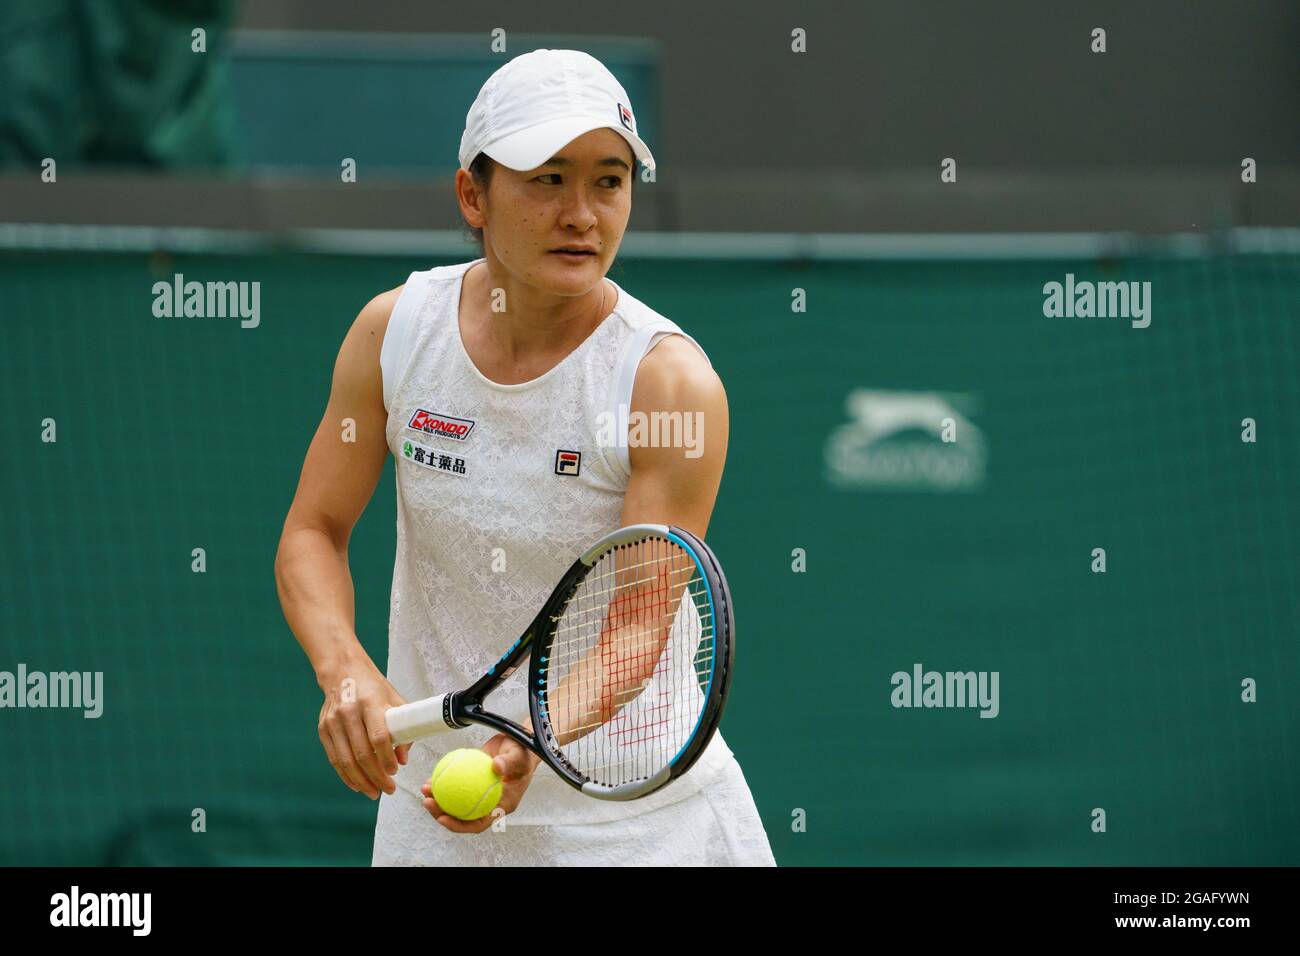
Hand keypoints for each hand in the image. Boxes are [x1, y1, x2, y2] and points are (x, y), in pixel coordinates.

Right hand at [316, 651, 410, 799]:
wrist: (343, 671)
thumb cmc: (374, 687)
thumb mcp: (395, 700)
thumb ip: (403, 728)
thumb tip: (403, 759)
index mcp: (370, 702)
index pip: (378, 737)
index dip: (387, 758)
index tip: (395, 771)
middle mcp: (348, 712)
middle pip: (362, 753)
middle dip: (376, 776)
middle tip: (389, 789)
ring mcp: (332, 721)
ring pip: (346, 760)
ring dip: (361, 781)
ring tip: (375, 792)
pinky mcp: (323, 729)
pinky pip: (334, 758)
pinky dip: (346, 775)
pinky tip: (358, 785)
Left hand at [421, 733, 540, 832]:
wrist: (520, 741)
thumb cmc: (523, 752)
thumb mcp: (519, 756)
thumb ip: (508, 762)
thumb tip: (496, 767)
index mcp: (501, 805)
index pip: (479, 823)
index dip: (460, 825)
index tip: (444, 818)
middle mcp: (488, 802)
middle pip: (462, 816)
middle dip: (441, 813)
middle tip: (427, 801)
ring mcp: (479, 793)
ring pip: (455, 802)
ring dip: (438, 798)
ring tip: (424, 788)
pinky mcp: (471, 781)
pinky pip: (455, 786)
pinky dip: (443, 782)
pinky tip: (431, 777)